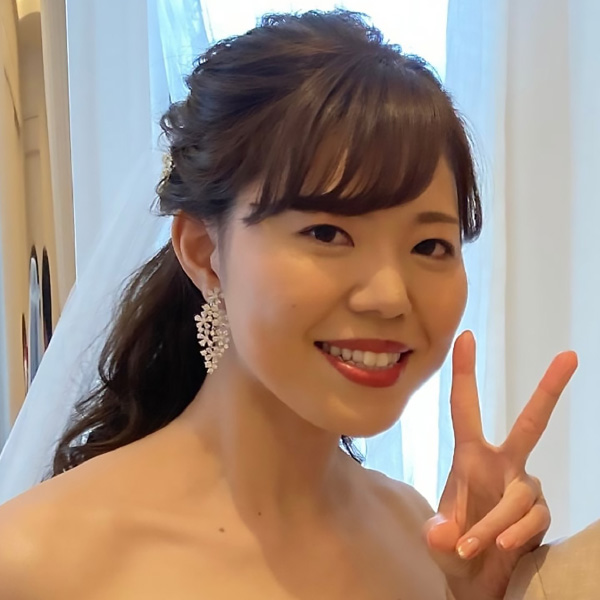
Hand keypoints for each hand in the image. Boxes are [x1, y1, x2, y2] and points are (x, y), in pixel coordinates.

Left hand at [424, 331, 577, 599]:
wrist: (477, 581)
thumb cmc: (454, 547)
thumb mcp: (438, 538)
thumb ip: (438, 534)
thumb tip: (444, 532)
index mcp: (470, 456)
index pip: (464, 407)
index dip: (465, 372)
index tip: (465, 336)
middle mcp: (502, 465)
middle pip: (531, 424)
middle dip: (549, 390)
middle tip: (570, 356)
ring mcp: (524, 488)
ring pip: (518, 496)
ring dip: (493, 524)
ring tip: (471, 547)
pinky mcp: (540, 514)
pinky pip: (531, 521)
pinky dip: (512, 536)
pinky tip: (503, 549)